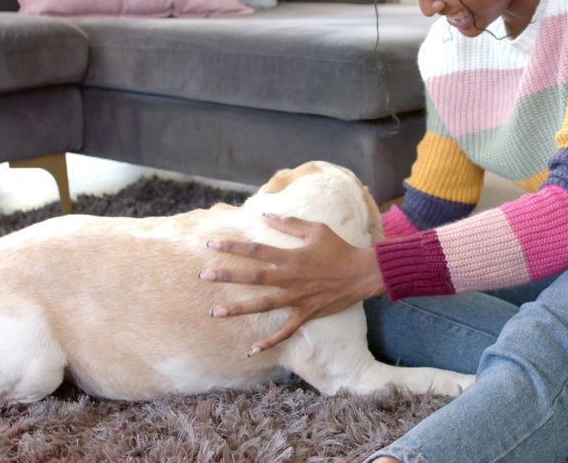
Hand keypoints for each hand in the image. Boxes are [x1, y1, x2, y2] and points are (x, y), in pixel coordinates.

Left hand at [201, 214, 385, 354]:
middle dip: (228, 276)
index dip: (233, 247)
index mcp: (291, 256)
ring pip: (263, 305)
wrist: (362, 273)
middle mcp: (291, 278)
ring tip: (216, 312)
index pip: (256, 250)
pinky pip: (286, 331)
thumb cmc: (339, 249)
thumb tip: (267, 216)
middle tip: (204, 276)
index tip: (211, 246)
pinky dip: (270, 342)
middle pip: (254, 277)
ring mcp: (297, 298)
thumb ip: (290, 223)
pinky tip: (252, 350)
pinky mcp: (306, 313)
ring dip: (239, 309)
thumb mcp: (316, 229)